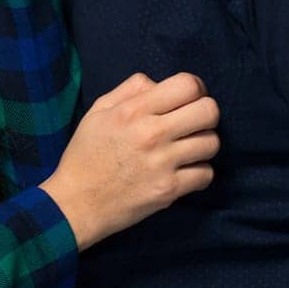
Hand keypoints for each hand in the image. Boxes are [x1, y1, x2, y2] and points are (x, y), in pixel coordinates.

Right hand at [39, 72, 220, 250]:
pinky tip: (184, 171)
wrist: (76, 203)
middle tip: (192, 123)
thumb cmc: (86, 155)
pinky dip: (199, 172)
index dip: (195, 88)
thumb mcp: (98, 111)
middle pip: (209, 111)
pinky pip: (206, 174)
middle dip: (205, 114)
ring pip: (212, 143)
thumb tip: (160, 85)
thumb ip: (130, 90)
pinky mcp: (169, 190)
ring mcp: (162, 163)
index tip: (187, 99)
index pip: (188, 85)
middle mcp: (152, 133)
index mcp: (133, 110)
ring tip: (187, 149)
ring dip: (203, 143)